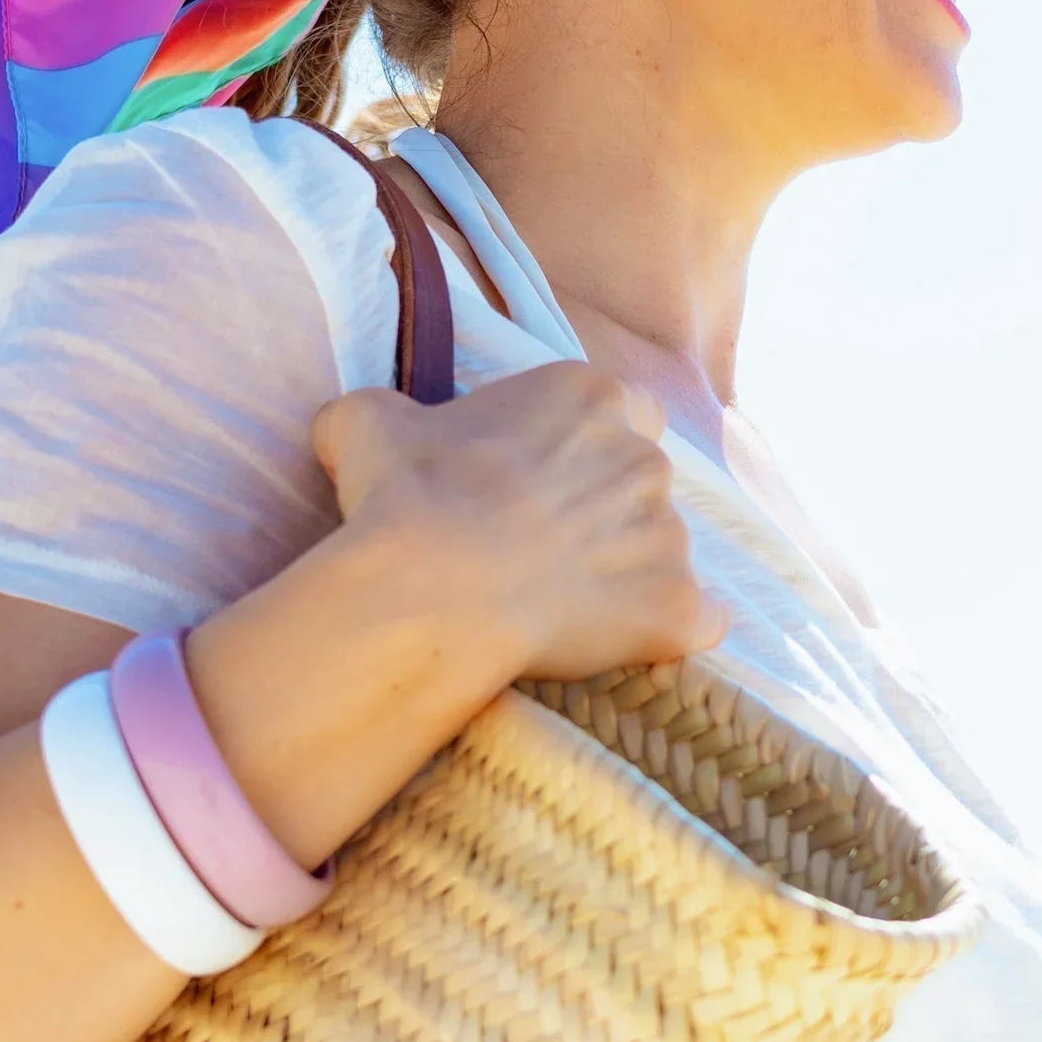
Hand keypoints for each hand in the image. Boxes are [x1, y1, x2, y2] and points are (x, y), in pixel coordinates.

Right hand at [313, 362, 722, 680]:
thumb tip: (344, 422)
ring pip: (662, 551)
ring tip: (561, 604)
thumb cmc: (404, 496)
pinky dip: (672, 633)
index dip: (583, 448)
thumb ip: (376, 411)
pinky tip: (636, 645)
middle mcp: (644, 456)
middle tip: (544, 546)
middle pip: (642, 480)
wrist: (431, 585)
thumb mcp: (367, 423)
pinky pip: (696, 622)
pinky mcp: (675, 606)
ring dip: (624, 572)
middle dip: (605, 510)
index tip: (542, 480)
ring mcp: (669, 533)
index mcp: (589, 396)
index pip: (618, 410)